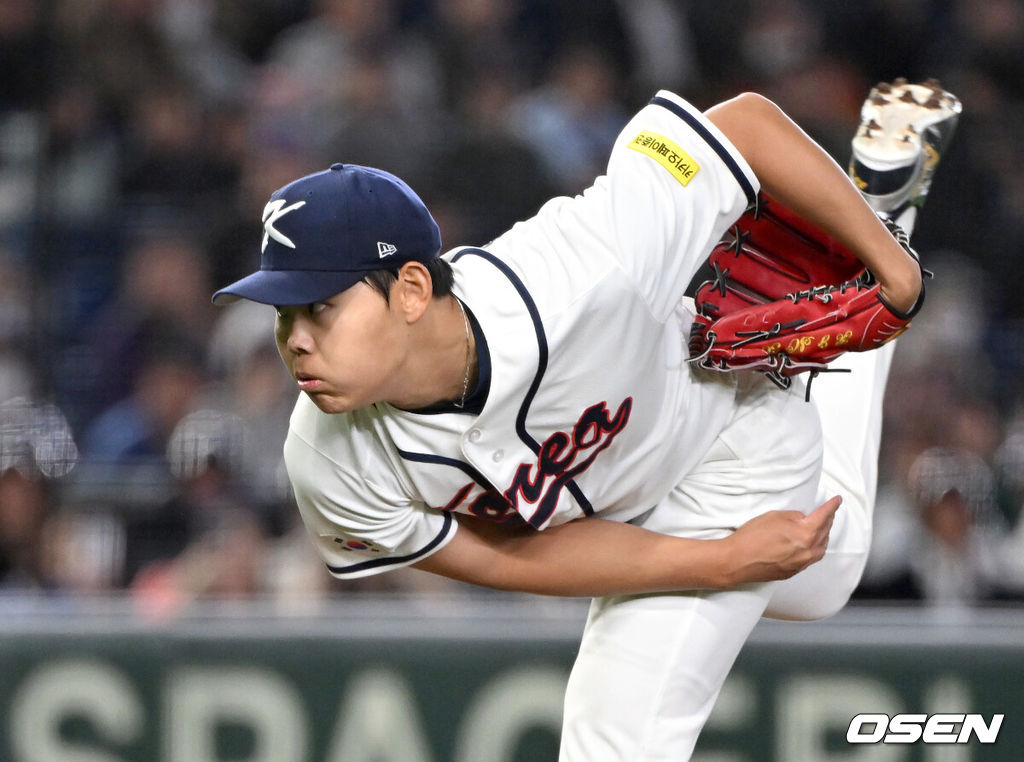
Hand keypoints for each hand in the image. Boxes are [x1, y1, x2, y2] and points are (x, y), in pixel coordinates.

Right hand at [719, 496, 841, 585]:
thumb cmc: (752, 537)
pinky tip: (809, 545)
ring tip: (822, 529)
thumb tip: (803, 520)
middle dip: (828, 520)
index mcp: (806, 533)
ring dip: (824, 536)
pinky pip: (811, 558)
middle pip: (825, 532)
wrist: (737, 561)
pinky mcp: (793, 571)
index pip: (824, 516)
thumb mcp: (774, 516)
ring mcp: (801, 563)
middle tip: (830, 512)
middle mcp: (808, 550)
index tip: (838, 500)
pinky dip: (814, 549)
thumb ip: (794, 517)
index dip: (832, 506)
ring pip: (821, 548)